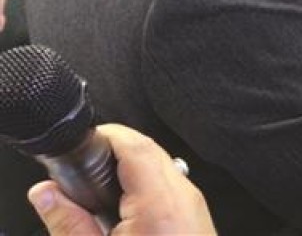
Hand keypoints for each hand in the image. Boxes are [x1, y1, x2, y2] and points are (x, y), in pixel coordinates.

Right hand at [29, 124, 214, 235]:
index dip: (105, 135)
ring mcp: (194, 207)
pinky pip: (169, 187)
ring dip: (129, 171)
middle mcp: (184, 197)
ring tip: (97, 193)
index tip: (79, 144)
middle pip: (148, 151)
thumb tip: (46, 194)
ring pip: (160, 168)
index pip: (135, 144)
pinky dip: (144, 188)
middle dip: (112, 153)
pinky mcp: (196, 218)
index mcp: (160, 202)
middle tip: (80, 171)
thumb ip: (69, 223)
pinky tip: (122, 211)